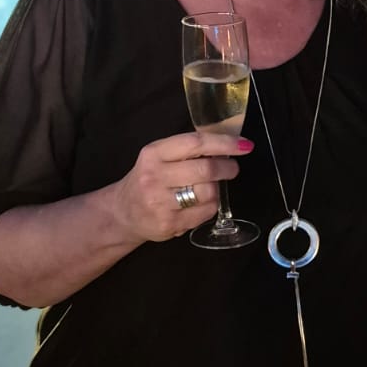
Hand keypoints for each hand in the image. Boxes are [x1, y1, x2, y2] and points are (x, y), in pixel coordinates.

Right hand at [112, 132, 252, 242]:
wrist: (122, 213)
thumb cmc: (148, 180)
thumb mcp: (158, 158)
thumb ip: (186, 151)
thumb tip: (228, 145)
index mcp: (154, 153)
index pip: (195, 143)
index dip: (224, 143)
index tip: (244, 145)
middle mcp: (154, 176)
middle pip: (205, 169)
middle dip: (227, 167)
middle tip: (233, 168)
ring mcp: (161, 202)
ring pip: (208, 192)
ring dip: (217, 189)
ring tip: (210, 187)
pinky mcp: (169, 224)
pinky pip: (205, 212)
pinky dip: (211, 206)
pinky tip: (201, 204)